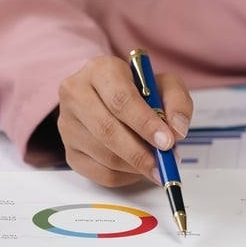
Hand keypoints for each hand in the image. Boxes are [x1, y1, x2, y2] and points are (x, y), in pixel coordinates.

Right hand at [57, 55, 191, 186]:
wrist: (108, 97)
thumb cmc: (137, 90)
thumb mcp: (163, 85)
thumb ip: (177, 102)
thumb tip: (176, 130)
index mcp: (99, 70)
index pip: (120, 100)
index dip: (145, 124)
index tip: (167, 141)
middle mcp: (76, 94)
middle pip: (107, 130)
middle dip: (140, 153)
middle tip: (164, 164)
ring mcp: (68, 124)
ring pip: (104, 155)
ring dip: (136, 166)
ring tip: (156, 164)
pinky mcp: (70, 150)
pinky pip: (100, 173)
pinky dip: (125, 176)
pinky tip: (138, 168)